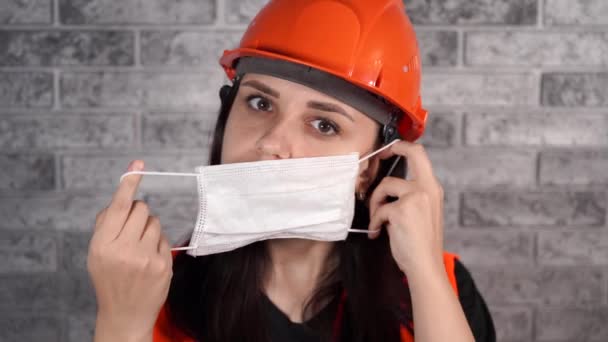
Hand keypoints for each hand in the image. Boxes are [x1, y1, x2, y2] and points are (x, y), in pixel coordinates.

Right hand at [87, 160, 172, 340]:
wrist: (124, 315)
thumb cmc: (109, 279)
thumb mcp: (97, 254)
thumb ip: (105, 225)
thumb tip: (121, 200)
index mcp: (102, 244)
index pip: (118, 206)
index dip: (129, 184)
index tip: (138, 165)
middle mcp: (123, 249)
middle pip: (141, 209)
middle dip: (138, 213)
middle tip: (133, 229)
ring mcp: (145, 258)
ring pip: (155, 221)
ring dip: (149, 228)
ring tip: (140, 248)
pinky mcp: (162, 265)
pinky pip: (165, 238)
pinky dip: (158, 244)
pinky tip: (149, 260)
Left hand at [367, 141, 444, 274]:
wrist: (425, 266)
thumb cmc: (421, 245)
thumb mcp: (421, 214)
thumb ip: (408, 198)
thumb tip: (385, 192)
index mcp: (433, 189)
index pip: (422, 156)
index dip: (404, 147)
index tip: (390, 149)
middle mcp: (427, 188)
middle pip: (413, 153)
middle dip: (392, 149)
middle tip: (379, 155)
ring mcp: (415, 197)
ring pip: (385, 185)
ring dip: (375, 202)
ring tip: (377, 221)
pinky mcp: (401, 210)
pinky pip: (379, 209)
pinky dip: (375, 222)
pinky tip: (377, 232)